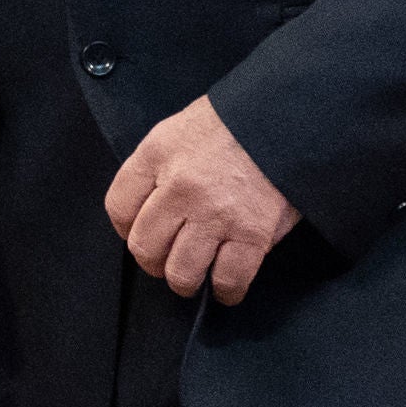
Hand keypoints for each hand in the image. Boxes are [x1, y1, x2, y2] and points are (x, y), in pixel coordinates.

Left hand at [105, 96, 299, 304]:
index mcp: (158, 154)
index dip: (126, 228)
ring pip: (181, 273)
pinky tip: (226, 285)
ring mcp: (215, 213)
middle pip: (145, 247)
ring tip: (196, 276)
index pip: (118, 207)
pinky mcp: (251, 234)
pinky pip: (228, 279)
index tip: (140, 232)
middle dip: (154, 262)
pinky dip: (226, 290)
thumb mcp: (181, 128)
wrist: (287, 116)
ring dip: (186, 281)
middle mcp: (180, 186)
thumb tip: (151, 210)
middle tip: (168, 259)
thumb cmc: (235, 122)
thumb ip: (160, 166)